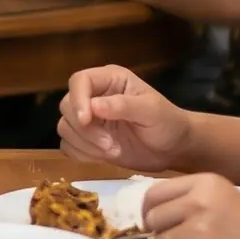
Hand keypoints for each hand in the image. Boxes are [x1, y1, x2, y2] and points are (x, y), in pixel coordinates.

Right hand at [56, 65, 193, 169]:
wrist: (174, 149)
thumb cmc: (168, 123)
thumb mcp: (151, 110)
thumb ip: (123, 105)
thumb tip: (93, 106)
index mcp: (110, 80)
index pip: (79, 81)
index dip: (78, 99)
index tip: (87, 120)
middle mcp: (94, 96)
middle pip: (67, 106)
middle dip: (85, 129)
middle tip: (110, 145)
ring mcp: (90, 119)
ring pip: (65, 127)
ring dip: (85, 144)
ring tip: (113, 151)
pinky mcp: (87, 140)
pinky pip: (68, 146)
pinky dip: (81, 154)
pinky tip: (102, 158)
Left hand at [143, 172, 239, 238]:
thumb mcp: (222, 198)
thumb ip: (187, 200)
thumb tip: (147, 215)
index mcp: (205, 182)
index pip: (153, 194)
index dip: (150, 212)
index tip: (159, 224)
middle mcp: (199, 201)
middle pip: (152, 221)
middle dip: (162, 235)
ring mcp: (200, 230)